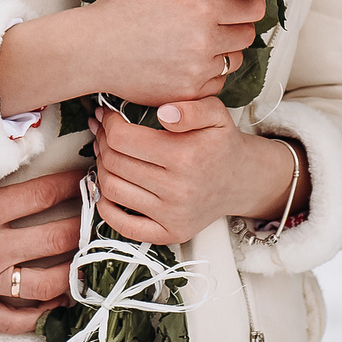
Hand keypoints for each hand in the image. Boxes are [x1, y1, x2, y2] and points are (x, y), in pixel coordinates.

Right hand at [0, 0, 266, 115]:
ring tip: (198, 40)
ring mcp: (198, 72)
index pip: (252, 8)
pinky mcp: (188, 94)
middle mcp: (206, 43)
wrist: (90, 50)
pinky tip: (188, 61)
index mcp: (202, 8)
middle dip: (236, 24)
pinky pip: (217, 84)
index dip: (248, 2)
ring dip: (224, 50)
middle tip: (213, 18)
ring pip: (234, 61)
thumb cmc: (119, 6)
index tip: (236, 0)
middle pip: (248, 35)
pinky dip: (209, 74)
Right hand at [0, 165, 82, 332]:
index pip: (40, 195)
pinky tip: (57, 300)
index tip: (85, 175)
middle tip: (96, 214)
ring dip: (73, 271)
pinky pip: (16, 319)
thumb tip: (0, 157)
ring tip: (87, 258)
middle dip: (83, 225)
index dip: (70, 183)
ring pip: (46, 284)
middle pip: (55, 240)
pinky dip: (41, 314)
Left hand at [90, 97, 306, 245]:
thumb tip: (164, 112)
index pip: (122, 138)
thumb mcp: (216, 114)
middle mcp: (178, 189)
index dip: (108, 124)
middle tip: (104, 132)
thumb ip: (192, 107)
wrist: (240, 181)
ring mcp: (172, 215)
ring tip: (106, 154)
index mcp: (185, 156)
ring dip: (100, 168)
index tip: (108, 115)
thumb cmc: (221, 143)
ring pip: (112, 190)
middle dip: (102, 142)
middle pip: (114, 162)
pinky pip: (122, 225)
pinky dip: (105, 206)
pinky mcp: (170, 234)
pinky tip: (106, 187)